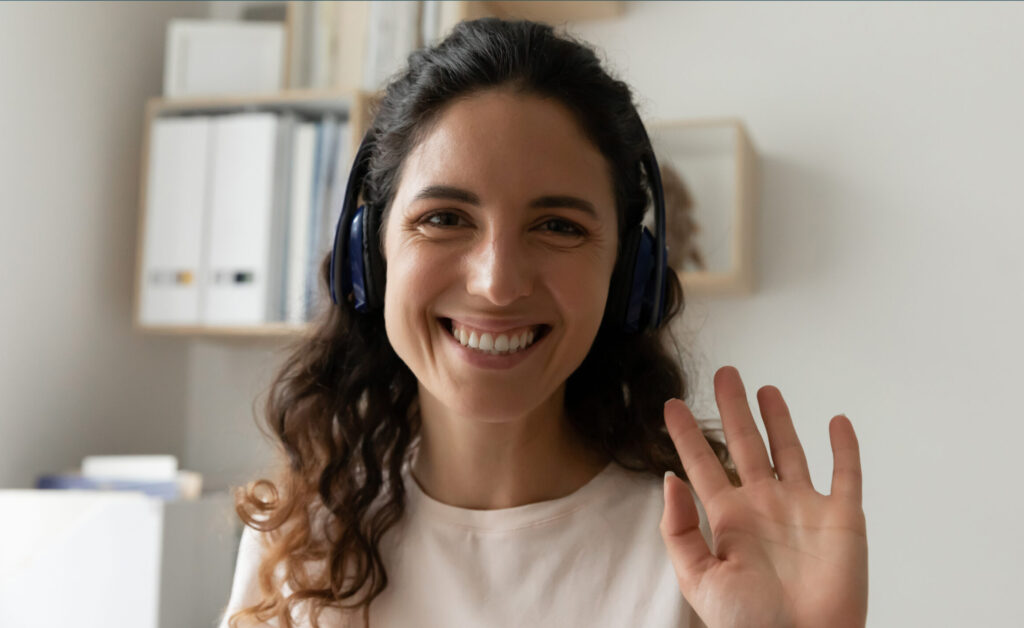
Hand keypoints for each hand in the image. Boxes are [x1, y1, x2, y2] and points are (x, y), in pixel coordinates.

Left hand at [659, 366, 867, 627]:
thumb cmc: (749, 623)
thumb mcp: (698, 579)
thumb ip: (680, 530)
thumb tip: (669, 480)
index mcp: (728, 519)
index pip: (703, 464)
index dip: (687, 434)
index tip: (671, 405)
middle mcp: (765, 506)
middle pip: (746, 445)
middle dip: (734, 409)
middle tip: (725, 373)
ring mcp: (804, 510)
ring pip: (790, 451)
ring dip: (779, 420)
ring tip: (766, 390)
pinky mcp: (842, 519)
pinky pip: (846, 475)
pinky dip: (844, 448)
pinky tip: (836, 421)